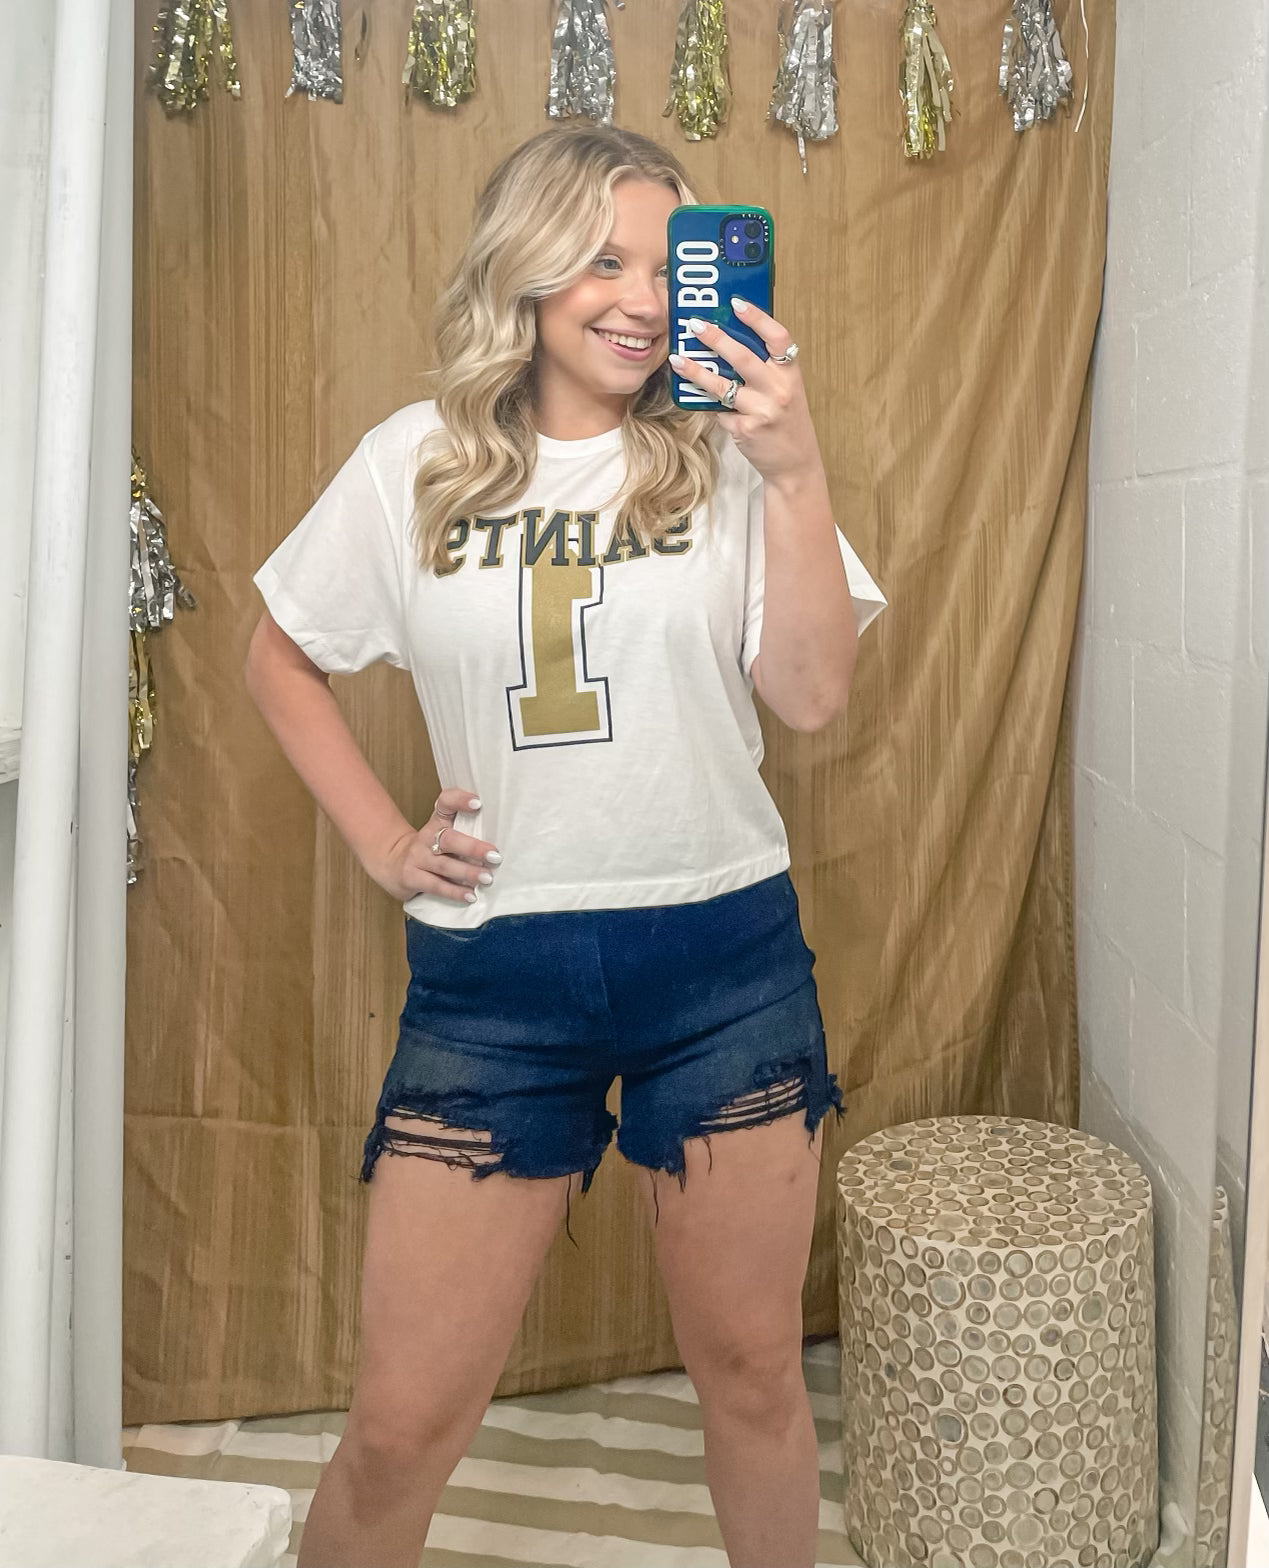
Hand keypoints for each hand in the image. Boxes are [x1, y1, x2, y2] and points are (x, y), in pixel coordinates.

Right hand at [371, 786, 500, 903]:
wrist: (391, 863)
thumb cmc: (429, 850)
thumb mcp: (441, 835)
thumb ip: (465, 834)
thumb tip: (501, 845)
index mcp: (437, 823)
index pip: (445, 803)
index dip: (459, 800)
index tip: (478, 803)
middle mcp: (426, 838)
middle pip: (448, 839)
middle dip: (473, 848)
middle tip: (494, 855)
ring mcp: (417, 858)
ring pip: (444, 865)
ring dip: (467, 873)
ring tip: (487, 878)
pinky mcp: (410, 878)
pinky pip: (435, 886)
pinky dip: (454, 892)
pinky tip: (470, 896)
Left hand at [669, 299, 823, 487]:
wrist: (795, 464)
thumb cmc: (787, 422)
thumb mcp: (787, 389)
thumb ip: (767, 368)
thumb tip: (732, 340)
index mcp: (790, 374)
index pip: (777, 337)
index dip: (757, 318)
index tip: (735, 303)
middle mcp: (778, 390)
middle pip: (743, 357)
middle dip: (716, 338)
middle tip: (695, 325)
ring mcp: (761, 411)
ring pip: (722, 386)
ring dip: (696, 372)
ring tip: (677, 359)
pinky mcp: (745, 430)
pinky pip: (719, 411)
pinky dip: (707, 404)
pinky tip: (694, 397)